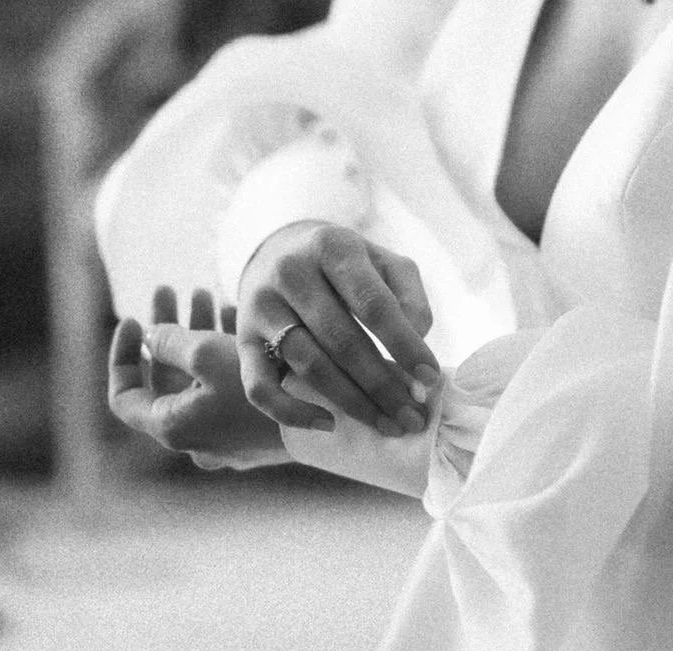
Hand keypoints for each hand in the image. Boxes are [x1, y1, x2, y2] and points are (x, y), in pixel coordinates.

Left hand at [107, 286, 287, 469]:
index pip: (123, 397)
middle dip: (167, 331)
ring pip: (198, 382)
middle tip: (172, 290)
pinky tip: (236, 317)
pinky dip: (223, 356)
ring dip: (197, 337)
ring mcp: (224, 437)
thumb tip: (148, 337)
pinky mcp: (253, 429)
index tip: (132, 318)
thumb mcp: (206, 352)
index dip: (120, 356)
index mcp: (172, 428)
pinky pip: (225, 388)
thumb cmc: (263, 382)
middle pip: (166, 380)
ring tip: (207, 292)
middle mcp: (194, 439)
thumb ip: (169, 342)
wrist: (326, 411)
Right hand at [236, 222, 438, 437]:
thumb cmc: (345, 265)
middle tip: (412, 417)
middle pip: (342, 340)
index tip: (430, 378)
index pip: (373, 303)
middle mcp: (291, 273)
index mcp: (333, 247)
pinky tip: (329, 424)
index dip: (404, 344)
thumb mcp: (382, 261)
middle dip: (383, 385)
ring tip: (386, 425)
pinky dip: (292, 412)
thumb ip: (408, 294)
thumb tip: (417, 339)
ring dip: (351, 403)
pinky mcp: (241, 340)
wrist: (278, 252)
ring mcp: (261, 308)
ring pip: (308, 365)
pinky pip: (259, 387)